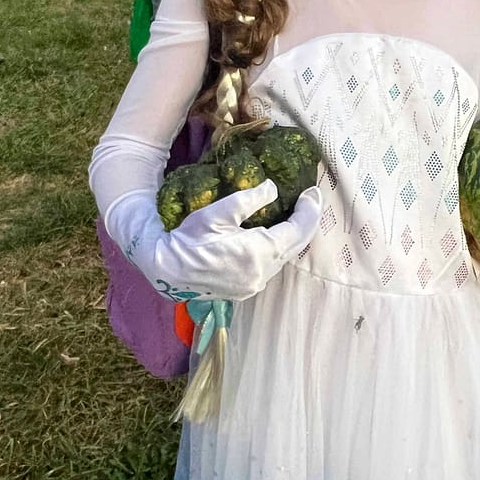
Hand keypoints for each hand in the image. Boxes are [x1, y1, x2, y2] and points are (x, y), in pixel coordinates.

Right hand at [105, 180, 321, 301]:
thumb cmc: (189, 238)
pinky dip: (278, 250)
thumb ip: (249, 199)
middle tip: (310, 200)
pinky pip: (271, 267)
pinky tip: (274, 237)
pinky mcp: (245, 290)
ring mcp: (254, 285)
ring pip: (284, 258)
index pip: (298, 230)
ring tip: (295, 216)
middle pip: (296, 245)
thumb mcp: (218, 212)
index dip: (309, 210)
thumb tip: (272, 188)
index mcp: (260, 253)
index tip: (313, 192)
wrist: (166, 270)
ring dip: (292, 237)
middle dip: (305, 222)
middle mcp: (262, 273)